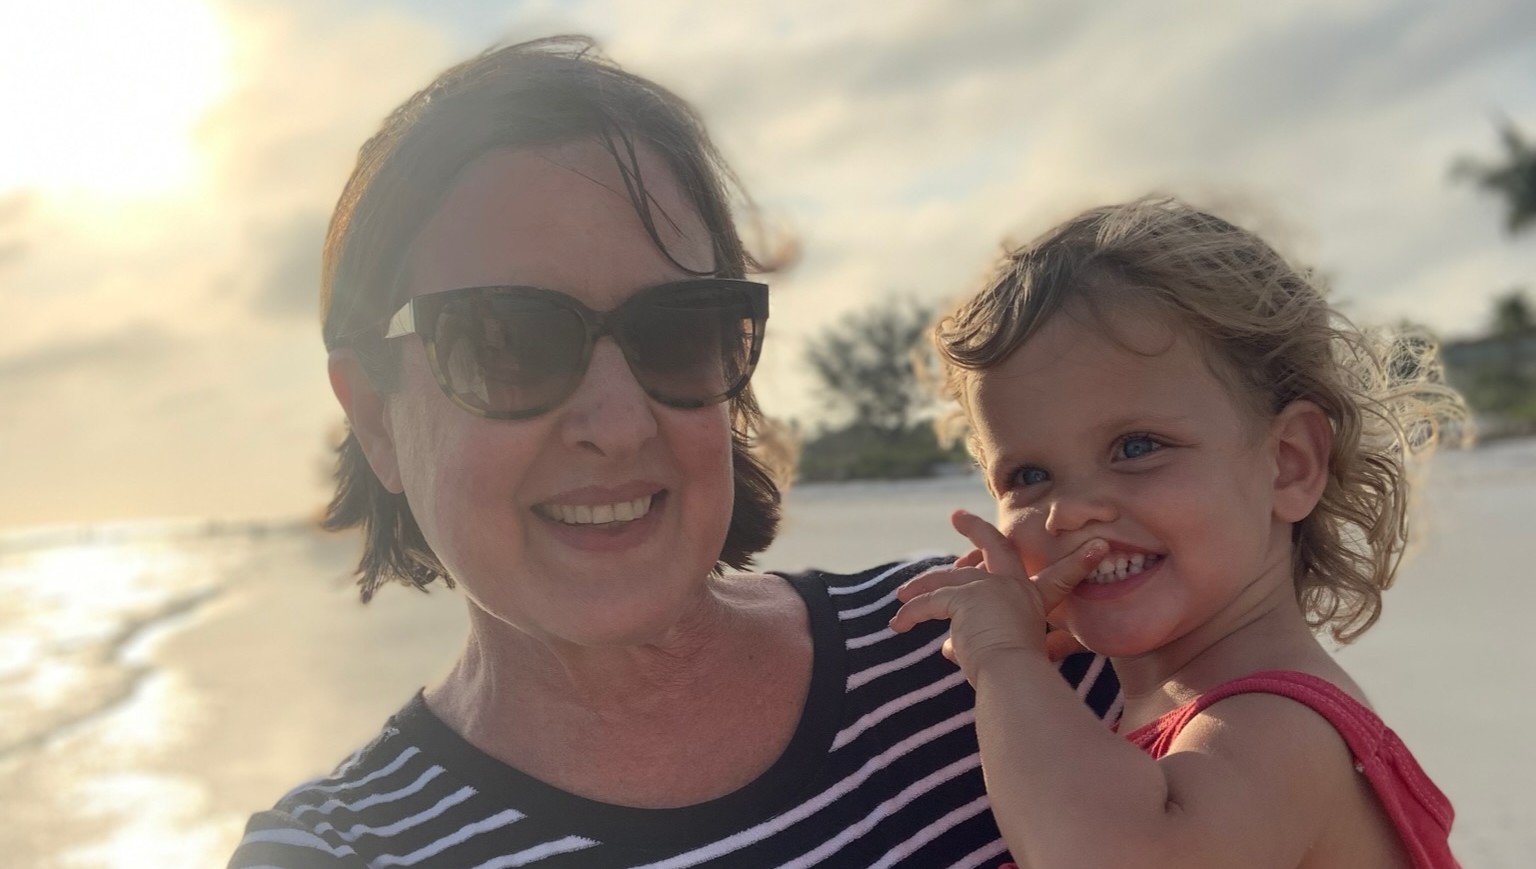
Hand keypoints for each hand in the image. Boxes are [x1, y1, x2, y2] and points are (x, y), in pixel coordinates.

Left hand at [890, 510, 1105, 678]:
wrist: (1015, 672)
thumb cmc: (1024, 672)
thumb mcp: (1013, 657)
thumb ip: (978, 647)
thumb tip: (945, 649)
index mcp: (1034, 600)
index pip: (1059, 576)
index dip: (1082, 562)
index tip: (1100, 548)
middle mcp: (1011, 587)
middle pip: (994, 547)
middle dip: (975, 528)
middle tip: (957, 516)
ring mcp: (987, 587)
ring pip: (946, 578)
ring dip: (921, 585)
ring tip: (902, 594)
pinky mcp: (963, 596)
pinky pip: (929, 603)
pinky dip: (911, 614)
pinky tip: (897, 623)